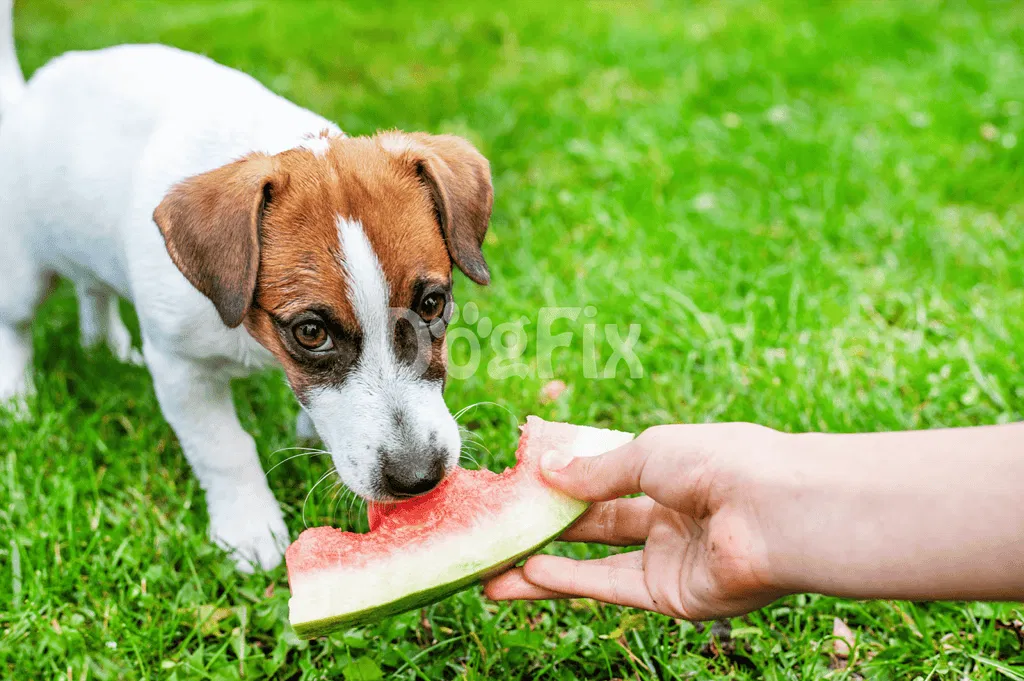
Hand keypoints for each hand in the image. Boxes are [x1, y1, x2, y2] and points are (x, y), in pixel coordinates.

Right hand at [484, 423, 793, 619]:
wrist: (776, 510)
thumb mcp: (645, 452)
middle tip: (499, 528)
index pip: (608, 478)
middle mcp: (670, 515)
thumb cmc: (719, 463)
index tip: (522, 483)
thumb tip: (545, 469)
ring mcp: (670, 557)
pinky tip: (527, 574)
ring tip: (494, 569)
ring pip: (595, 562)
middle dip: (547, 527)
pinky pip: (611, 586)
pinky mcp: (672, 594)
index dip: (565, 482)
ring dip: (544, 566)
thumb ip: (594, 470)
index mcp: (671, 471)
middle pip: (595, 524)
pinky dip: (568, 581)